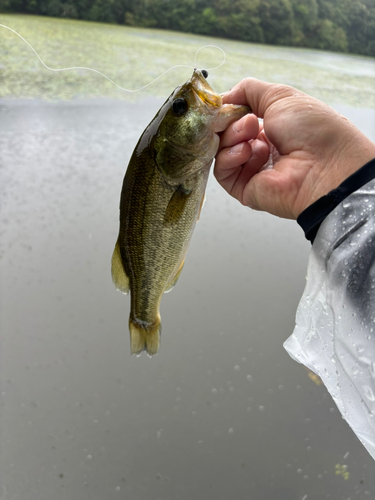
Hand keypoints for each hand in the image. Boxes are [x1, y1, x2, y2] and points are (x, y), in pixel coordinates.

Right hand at [215, 78, 374, 218]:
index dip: (228, 109)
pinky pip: (222, 172)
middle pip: (226, 133)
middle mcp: (260, 149)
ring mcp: (252, 170)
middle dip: (231, 122)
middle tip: (247, 119)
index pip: (235, 118)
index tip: (225, 103)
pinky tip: (247, 151)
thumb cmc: (312, 129)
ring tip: (251, 132)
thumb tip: (223, 97)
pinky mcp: (245, 189)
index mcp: (271, 128)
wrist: (326, 164)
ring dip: (232, 136)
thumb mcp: (279, 96)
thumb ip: (248, 90)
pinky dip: (229, 157)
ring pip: (221, 150)